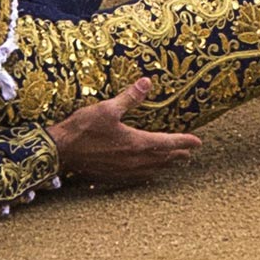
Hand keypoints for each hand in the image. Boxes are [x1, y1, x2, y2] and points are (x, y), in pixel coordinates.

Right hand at [46, 78, 200, 185]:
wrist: (62, 151)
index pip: (168, 143)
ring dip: (166, 165)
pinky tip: (149, 172)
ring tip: (175, 162)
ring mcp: (125, 172)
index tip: (198, 141)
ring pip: (154, 170)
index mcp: (137, 143)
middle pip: (164, 159)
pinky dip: (150, 173)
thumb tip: (146, 82)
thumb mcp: (107, 108)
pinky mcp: (114, 177)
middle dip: (179, 154)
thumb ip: (129, 98)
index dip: (185, 141)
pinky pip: (140, 177)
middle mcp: (135, 161)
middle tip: (190, 152)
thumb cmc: (83, 129)